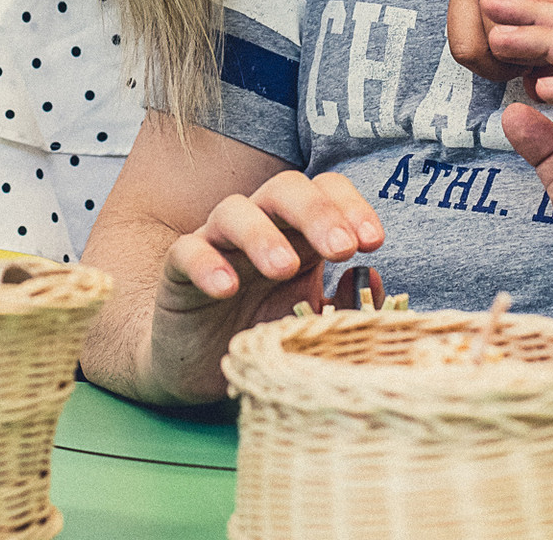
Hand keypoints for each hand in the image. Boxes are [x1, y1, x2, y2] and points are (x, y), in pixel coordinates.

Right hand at [148, 171, 382, 402]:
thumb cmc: (264, 330)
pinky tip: (225, 288)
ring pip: (233, 210)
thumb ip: (344, 303)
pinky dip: (206, 264)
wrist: (201, 365)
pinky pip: (187, 251)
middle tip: (341, 249)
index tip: (373, 242)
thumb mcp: (312, 319)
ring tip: (283, 268)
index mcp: (298, 231)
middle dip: (317, 213)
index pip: (326, 191)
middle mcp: (259, 226)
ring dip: (262, 234)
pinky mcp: (179, 270)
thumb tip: (371, 278)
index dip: (351, 206)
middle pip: (285, 188)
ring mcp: (217, 243)